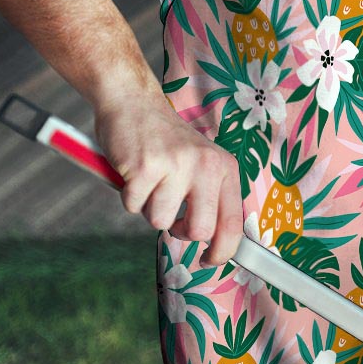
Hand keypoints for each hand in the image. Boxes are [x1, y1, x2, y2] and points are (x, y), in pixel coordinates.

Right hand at [95, 94, 242, 266]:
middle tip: (171, 214)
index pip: (233, 222)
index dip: (223, 251)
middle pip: (199, 230)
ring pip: (160, 221)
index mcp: (225, 168)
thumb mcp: (202, 163)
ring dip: (149, 208)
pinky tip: (134, 173)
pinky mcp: (145, 167)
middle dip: (180, 231)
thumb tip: (216, 244)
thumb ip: (211, 198)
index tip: (210, 261)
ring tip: (151, 181)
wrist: (134, 102)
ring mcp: (176, 165)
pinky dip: (129, 196)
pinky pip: (133, 206)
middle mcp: (206, 165)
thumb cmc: (167, 142)